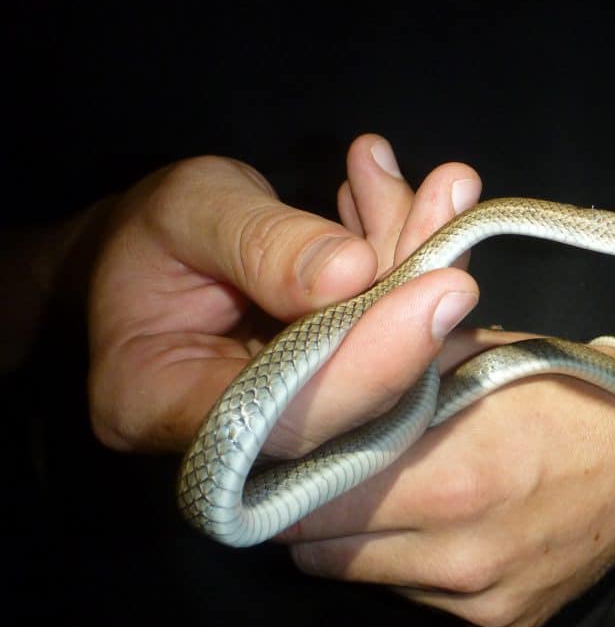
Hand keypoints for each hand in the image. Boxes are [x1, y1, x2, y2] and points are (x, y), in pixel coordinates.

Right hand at [87, 147, 479, 457]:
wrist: (153, 253)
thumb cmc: (149, 233)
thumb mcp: (188, 209)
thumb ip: (262, 243)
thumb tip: (354, 272)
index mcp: (157, 403)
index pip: (280, 417)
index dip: (368, 364)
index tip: (439, 290)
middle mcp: (234, 438)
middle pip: (349, 399)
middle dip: (412, 301)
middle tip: (454, 210)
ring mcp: (295, 423)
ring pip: (386, 369)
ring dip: (423, 272)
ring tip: (446, 189)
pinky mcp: (337, 396)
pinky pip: (391, 345)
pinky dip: (416, 273)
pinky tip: (433, 203)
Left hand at [280, 138, 614, 626]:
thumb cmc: (558, 384)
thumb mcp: (471, 349)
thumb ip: (385, 351)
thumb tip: (310, 317)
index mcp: (449, 475)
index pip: (305, 503)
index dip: (285, 476)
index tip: (286, 450)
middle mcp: (460, 553)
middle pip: (322, 554)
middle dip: (315, 512)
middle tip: (335, 468)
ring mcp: (482, 598)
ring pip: (365, 580)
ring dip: (363, 541)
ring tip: (394, 492)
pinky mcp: (502, 625)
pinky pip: (419, 600)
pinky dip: (415, 565)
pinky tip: (447, 524)